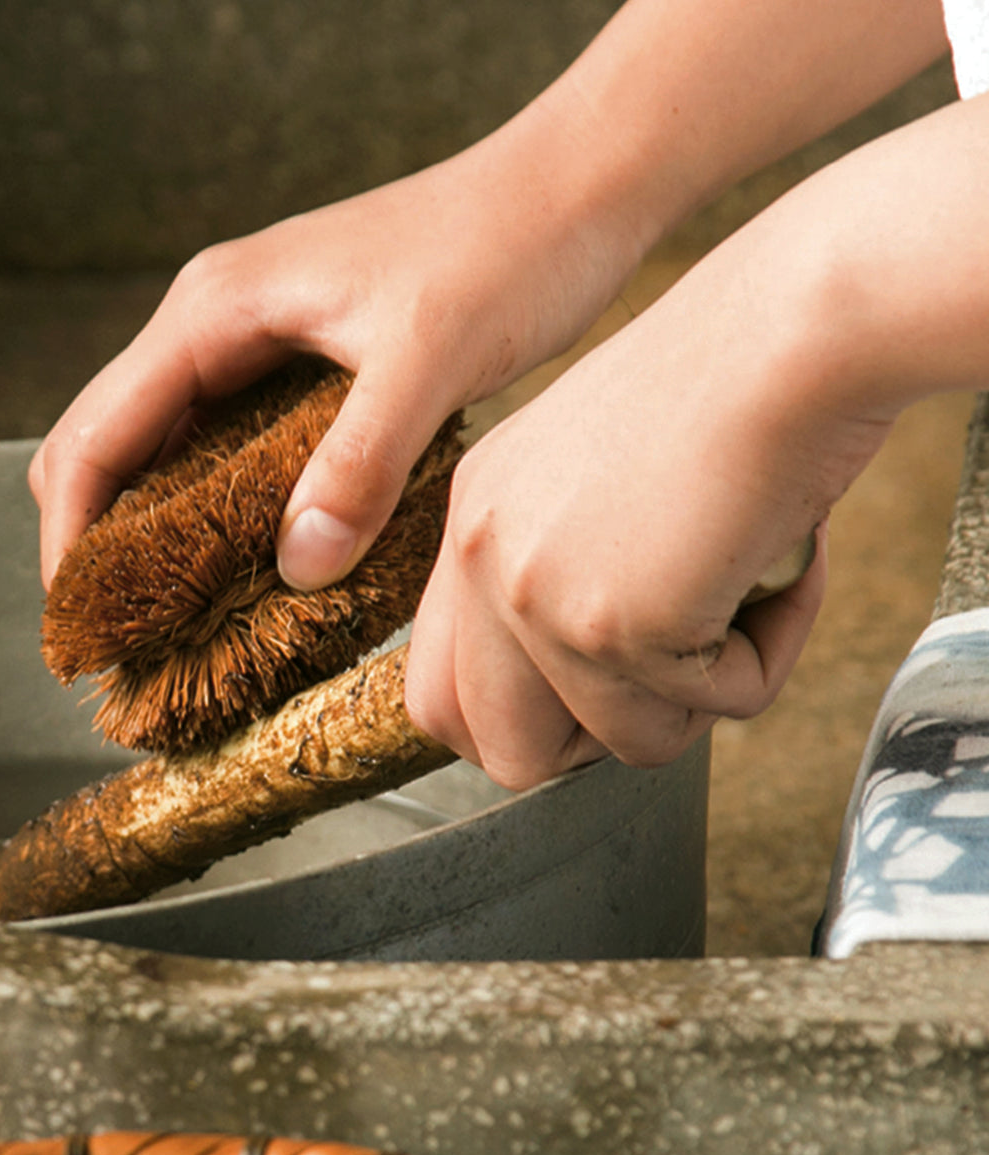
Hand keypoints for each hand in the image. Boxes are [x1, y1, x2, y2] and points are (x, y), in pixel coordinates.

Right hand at [28, 96, 648, 589]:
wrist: (572, 189)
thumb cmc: (506, 249)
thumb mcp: (430, 361)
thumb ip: (360, 464)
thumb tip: (298, 567)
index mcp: (216, 310)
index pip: (96, 434)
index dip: (72, 537)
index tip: (77, 627)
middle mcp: (216, 322)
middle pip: (109, 444)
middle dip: (98, 542)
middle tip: (122, 640)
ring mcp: (255, 341)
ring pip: (163, 449)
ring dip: (154, 533)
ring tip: (172, 622)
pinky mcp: (298, 363)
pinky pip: (224, 448)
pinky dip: (214, 512)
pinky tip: (247, 566)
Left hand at [403, 215, 890, 790]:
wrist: (791, 329)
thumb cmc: (730, 389)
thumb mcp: (602, 483)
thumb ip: (562, 582)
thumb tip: (584, 704)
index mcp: (472, 520)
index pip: (435, 693)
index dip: (518, 729)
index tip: (593, 708)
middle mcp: (481, 559)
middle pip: (503, 753)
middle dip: (598, 746)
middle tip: (671, 677)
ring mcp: (533, 595)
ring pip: (619, 744)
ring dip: (701, 693)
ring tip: (743, 594)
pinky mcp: (609, 623)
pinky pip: (705, 710)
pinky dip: (761, 660)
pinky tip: (774, 571)